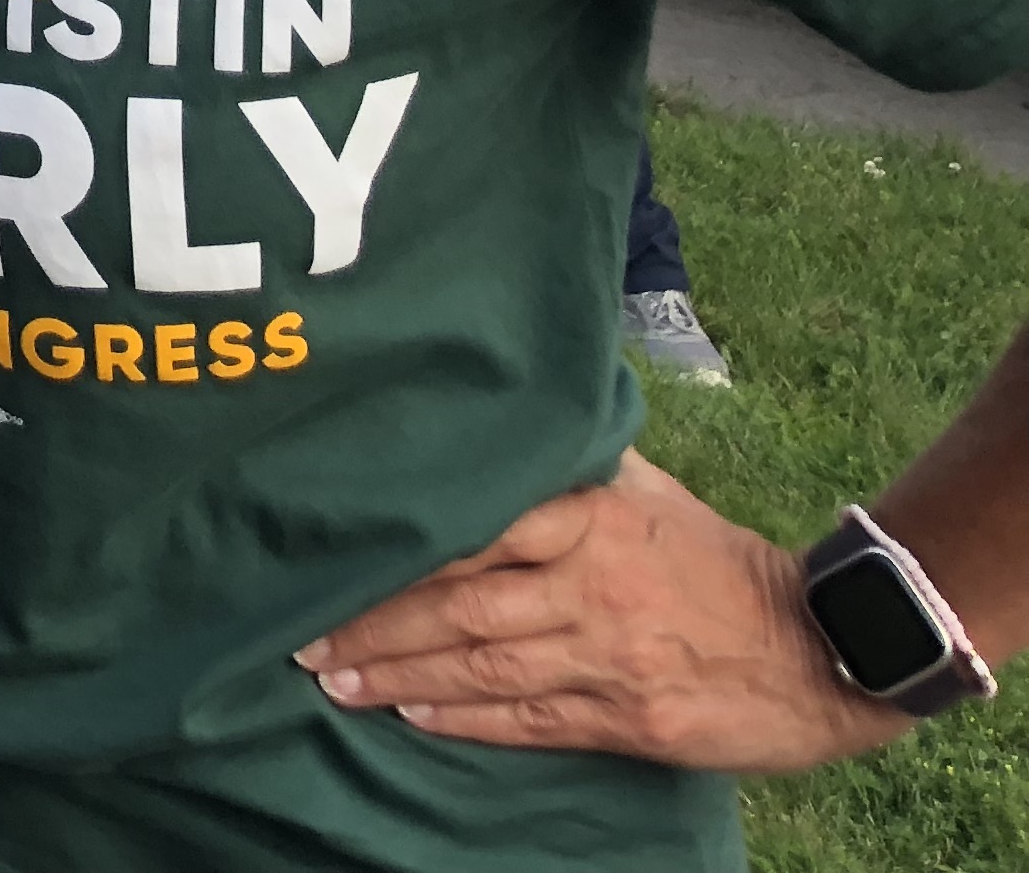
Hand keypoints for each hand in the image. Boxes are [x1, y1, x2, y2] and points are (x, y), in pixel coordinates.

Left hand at [294, 452, 907, 770]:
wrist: (825, 649)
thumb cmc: (718, 560)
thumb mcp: (648, 491)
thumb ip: (573, 460)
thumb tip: (503, 409)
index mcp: (591, 518)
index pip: (475, 529)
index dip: (398, 550)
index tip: (330, 556)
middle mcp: (593, 585)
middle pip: (462, 605)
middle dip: (376, 625)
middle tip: (306, 638)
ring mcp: (610, 656)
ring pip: (484, 668)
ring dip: (403, 677)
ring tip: (337, 682)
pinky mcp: (631, 719)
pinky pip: (531, 721)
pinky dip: (467, 721)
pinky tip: (414, 717)